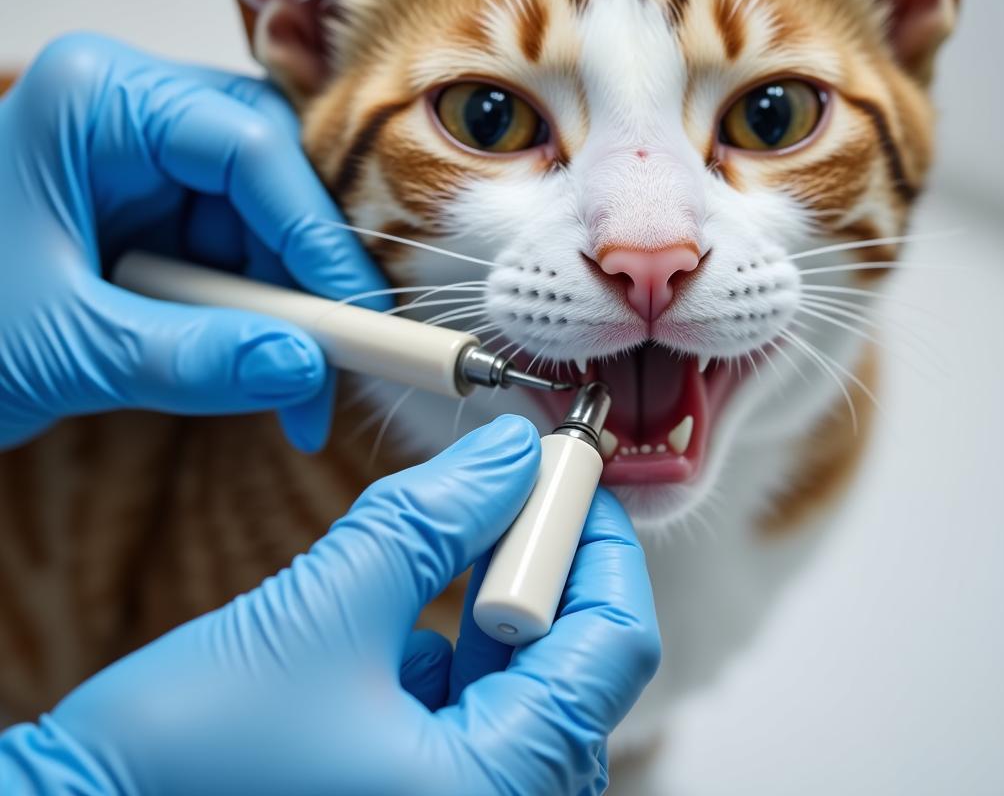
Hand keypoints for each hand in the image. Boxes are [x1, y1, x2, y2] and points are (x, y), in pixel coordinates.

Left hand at [0, 33, 387, 450]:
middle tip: (337, 357)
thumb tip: (304, 372)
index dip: (316, 233)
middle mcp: (133, 116)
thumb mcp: (63, 345)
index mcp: (97, 100)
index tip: (353, 316)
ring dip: (286, 310)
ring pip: (263, 226)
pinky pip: (235, 257)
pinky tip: (261, 368)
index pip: (249, 145)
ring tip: (296, 390)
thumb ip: (191, 359)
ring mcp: (145, 165)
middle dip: (305, 276)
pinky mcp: (153, 215)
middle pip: (271, 181)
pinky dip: (256, 318)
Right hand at [0, 416, 660, 795]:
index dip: (600, 539)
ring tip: (471, 518)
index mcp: (493, 790)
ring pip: (522, 682)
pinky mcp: (404, 791)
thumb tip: (509, 452)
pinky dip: (459, 636)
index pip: (613, 646)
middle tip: (518, 478)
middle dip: (546, 560)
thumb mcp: (325, 611)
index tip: (571, 467)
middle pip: (576, 663)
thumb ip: (431, 521)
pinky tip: (421, 591)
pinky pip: (467, 707)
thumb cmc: (180, 760)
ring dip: (499, 592)